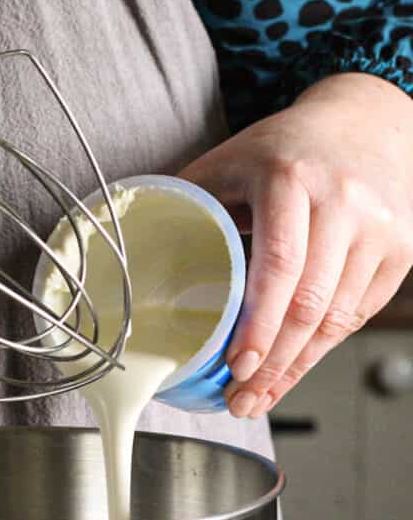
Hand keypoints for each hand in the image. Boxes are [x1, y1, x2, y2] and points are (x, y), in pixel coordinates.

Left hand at [179, 72, 412, 417]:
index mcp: (290, 178)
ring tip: (257, 397)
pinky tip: (291, 370)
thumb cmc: (285, 146)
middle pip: (310, 302)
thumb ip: (186, 204)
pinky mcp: (400, 250)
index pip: (278, 263)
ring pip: (337, 317)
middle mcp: (343, 203)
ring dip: (294, 367)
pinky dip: (321, 349)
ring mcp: (379, 229)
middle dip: (272, 362)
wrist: (367, 121)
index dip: (257, 322)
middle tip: (239, 399)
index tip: (235, 364)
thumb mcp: (227, 161)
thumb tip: (134, 253)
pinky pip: (358, 313)